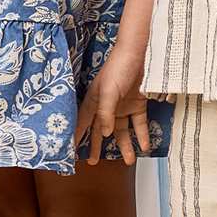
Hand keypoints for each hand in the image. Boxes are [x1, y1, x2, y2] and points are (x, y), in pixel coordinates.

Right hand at [74, 47, 150, 165]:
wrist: (140, 54)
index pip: (82, 123)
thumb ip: (105, 113)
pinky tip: (145, 146)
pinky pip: (139, 124)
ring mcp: (122, 106)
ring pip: (121, 131)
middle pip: (100, 130)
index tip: (70, 152)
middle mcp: (106, 106)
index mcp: (94, 101)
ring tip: (128, 161)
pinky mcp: (137, 104)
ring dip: (125, 145)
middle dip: (97, 146)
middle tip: (93, 162)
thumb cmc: (119, 67)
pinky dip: (142, 135)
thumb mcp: (108, 91)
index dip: (76, 136)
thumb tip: (103, 133)